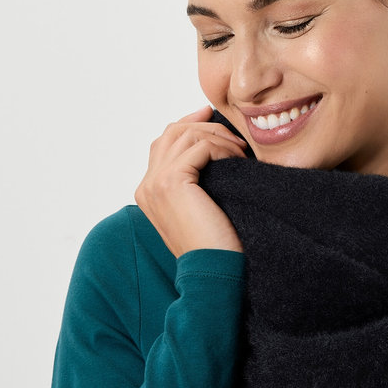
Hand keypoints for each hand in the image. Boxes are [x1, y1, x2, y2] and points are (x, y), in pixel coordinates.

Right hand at [135, 106, 246, 256]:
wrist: (212, 271)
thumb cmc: (214, 244)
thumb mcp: (201, 206)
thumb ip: (197, 180)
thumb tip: (212, 148)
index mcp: (149, 190)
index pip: (165, 142)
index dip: (188, 124)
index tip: (211, 115)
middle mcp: (146, 185)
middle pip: (172, 132)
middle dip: (205, 125)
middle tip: (234, 133)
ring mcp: (155, 183)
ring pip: (186, 135)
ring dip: (218, 138)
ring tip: (241, 153)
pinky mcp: (171, 182)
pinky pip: (199, 147)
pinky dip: (222, 148)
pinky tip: (239, 161)